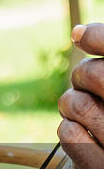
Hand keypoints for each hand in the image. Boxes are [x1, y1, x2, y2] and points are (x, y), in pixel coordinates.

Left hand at [57, 23, 103, 168]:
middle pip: (97, 77)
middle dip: (85, 76)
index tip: (81, 35)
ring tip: (84, 111)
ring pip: (77, 104)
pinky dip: (69, 130)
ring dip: (73, 104)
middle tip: (88, 84)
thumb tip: (79, 33)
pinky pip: (68, 135)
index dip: (101, 37)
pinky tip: (82, 135)